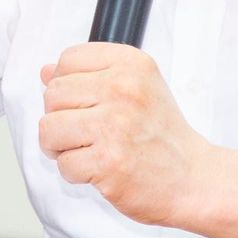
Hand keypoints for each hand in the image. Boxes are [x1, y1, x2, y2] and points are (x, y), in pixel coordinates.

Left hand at [39, 43, 210, 226]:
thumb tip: (45, 72)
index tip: (83, 101)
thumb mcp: (137, 87)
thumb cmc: (162, 133)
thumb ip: (91, 75)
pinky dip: (75, 172)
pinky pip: (63, 163)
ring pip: (49, 129)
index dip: (66, 83)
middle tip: (85, 131)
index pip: (68, 59)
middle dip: (60, 117)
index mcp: (131, 63)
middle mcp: (123, 88)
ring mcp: (115, 125)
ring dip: (61, 147)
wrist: (192, 177)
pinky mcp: (108, 162)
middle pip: (53, 94)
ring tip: (88, 149)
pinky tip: (99, 168)